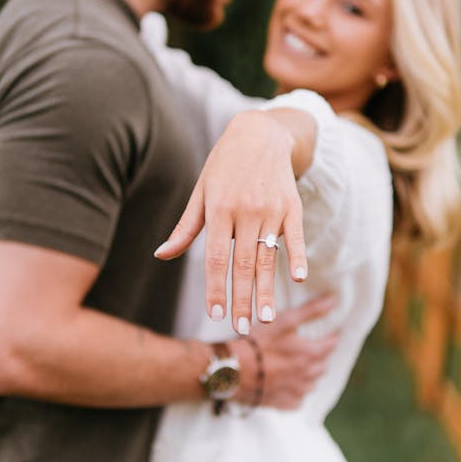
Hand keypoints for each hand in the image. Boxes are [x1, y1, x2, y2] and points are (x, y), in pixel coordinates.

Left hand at [155, 111, 310, 332]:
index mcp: (219, 209)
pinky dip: (297, 256)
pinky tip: (299, 278)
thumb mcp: (201, 192)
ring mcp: (272, 208)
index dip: (216, 287)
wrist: (260, 133)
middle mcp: (246, 210)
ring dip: (267, 290)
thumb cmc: (223, 166)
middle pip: (243, 263)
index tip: (215, 314)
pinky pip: (295, 236)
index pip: (216, 257)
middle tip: (241, 328)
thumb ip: (185, 228)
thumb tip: (161, 255)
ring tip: (265, 318)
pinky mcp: (292, 206)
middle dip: (241, 298)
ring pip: (268, 257)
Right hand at [232, 293, 337, 411]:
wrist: (232, 370)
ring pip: (312, 384)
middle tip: (313, 347)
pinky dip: (296, 393)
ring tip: (300, 366)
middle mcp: (308, 375)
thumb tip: (334, 301)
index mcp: (311, 354)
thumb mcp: (284, 320)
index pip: (331, 343)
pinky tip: (288, 385)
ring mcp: (295, 391)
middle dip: (321, 356)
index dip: (332, 335)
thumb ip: (311, 311)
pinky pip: (297, 401)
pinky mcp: (281, 403)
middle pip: (323, 365)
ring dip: (310, 375)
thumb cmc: (258, 342)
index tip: (330, 331)